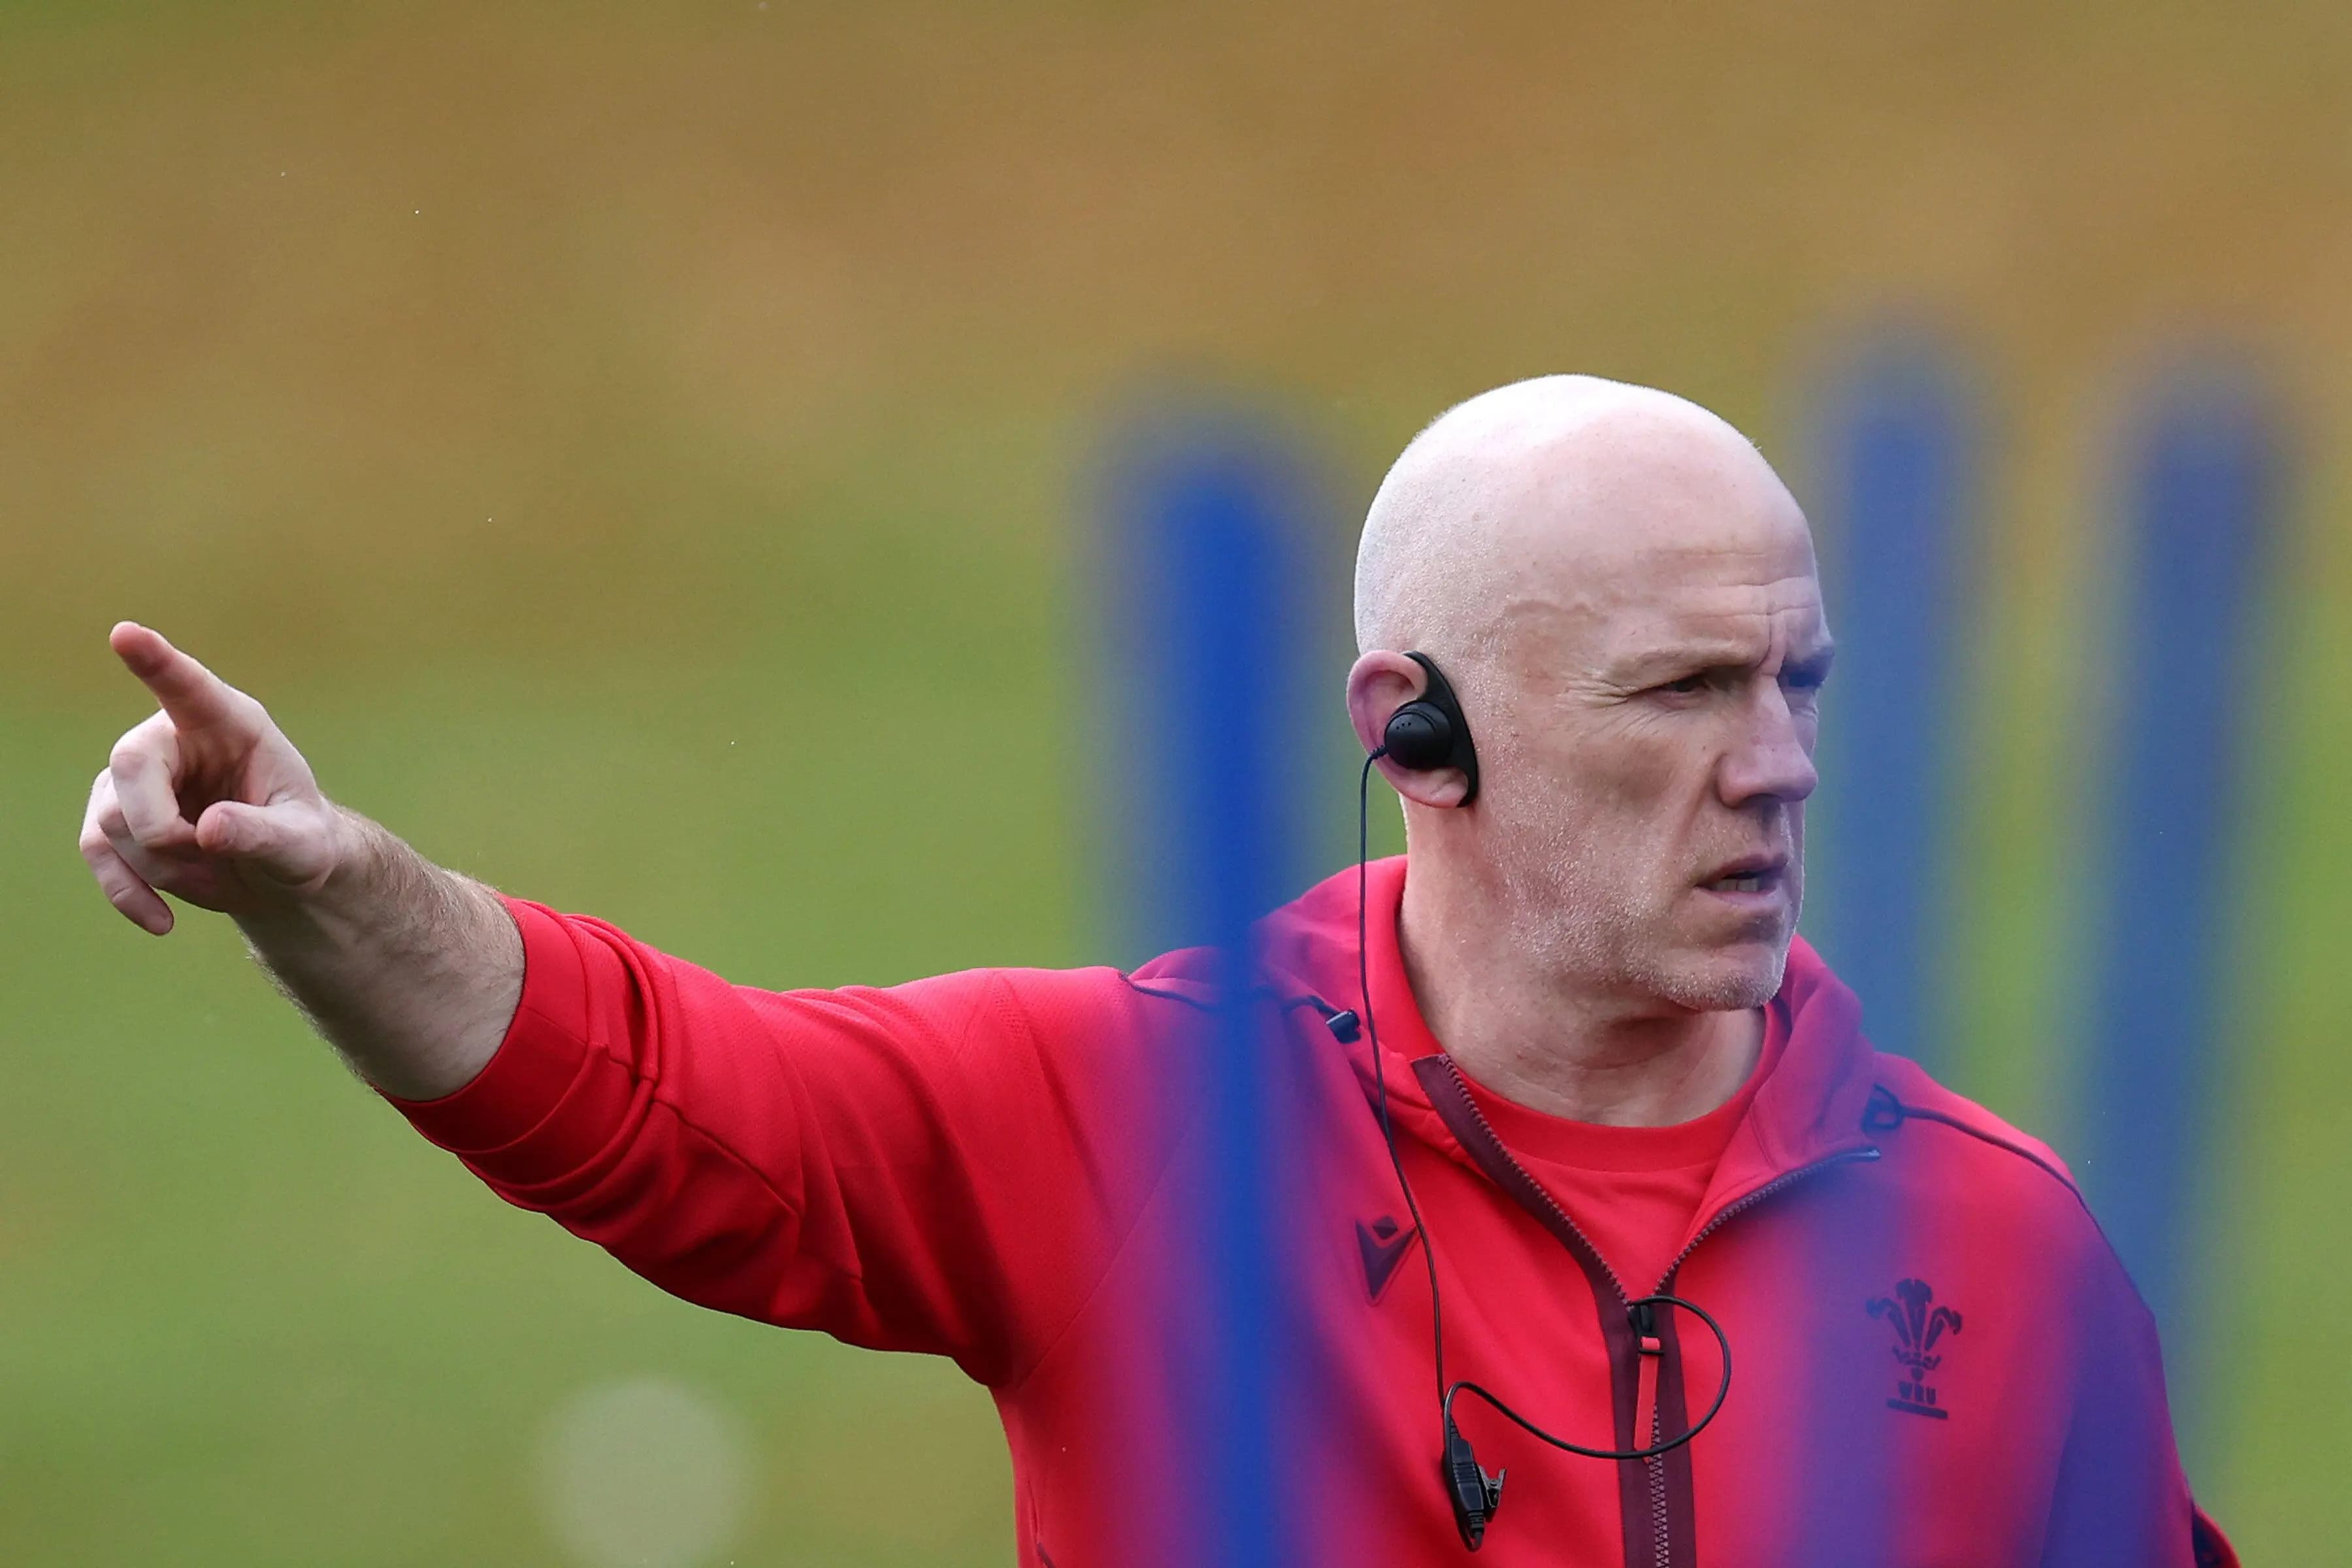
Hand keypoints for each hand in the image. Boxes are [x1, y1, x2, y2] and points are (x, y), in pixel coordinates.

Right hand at [80, 623, 345, 933]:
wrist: (280, 874)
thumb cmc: (302, 843)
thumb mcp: (303, 846)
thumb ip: (264, 835)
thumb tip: (209, 830)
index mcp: (231, 723)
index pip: (188, 686)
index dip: (156, 661)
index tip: (126, 634)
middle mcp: (175, 738)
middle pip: (129, 767)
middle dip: (162, 828)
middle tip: (211, 858)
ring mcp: (137, 776)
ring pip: (112, 820)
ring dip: (162, 866)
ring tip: (216, 876)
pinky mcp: (114, 815)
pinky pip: (97, 851)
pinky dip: (128, 892)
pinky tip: (162, 922)